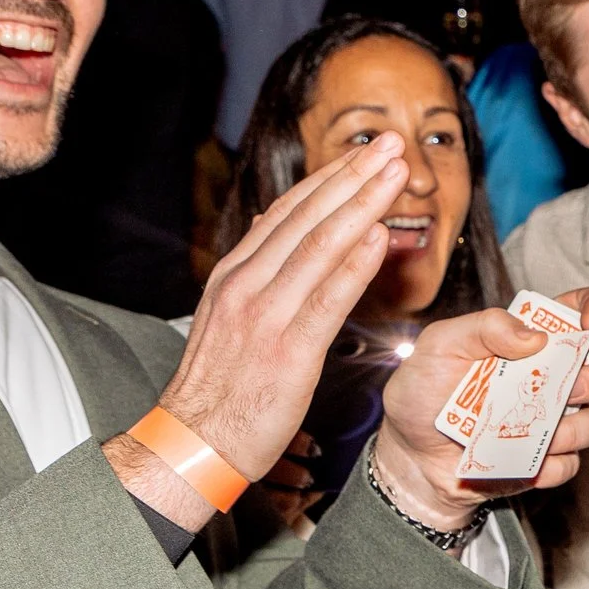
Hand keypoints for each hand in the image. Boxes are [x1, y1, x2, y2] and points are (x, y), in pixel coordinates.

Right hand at [126, 135, 414, 522]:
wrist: (193, 443)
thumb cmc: (219, 387)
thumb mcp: (227, 317)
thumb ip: (252, 271)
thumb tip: (266, 226)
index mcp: (235, 275)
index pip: (287, 213)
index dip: (329, 179)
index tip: (364, 154)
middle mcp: (247, 285)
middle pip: (307, 218)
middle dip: (353, 177)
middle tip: (391, 145)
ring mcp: (265, 316)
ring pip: (320, 247)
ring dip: (362, 205)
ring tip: (396, 175)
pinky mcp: (288, 352)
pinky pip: (326, 300)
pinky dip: (354, 265)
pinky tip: (379, 237)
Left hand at [373, 288, 588, 532]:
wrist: (411, 456)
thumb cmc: (423, 392)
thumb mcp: (440, 345)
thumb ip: (483, 326)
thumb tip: (534, 337)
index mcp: (534, 338)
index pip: (585, 311)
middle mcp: (555, 376)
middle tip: (570, 387)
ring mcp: (556, 420)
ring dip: (571, 429)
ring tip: (526, 430)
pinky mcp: (550, 461)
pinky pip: (570, 465)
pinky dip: (545, 464)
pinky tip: (513, 458)